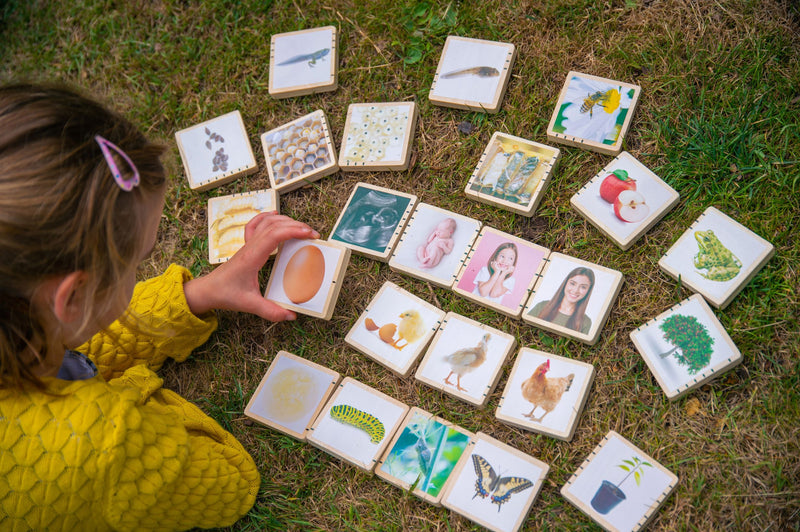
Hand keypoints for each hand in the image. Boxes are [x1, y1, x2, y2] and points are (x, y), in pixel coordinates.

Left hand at [184, 212, 319, 320]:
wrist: (208, 290)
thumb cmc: (226, 294)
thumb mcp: (249, 304)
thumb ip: (270, 311)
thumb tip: (291, 315)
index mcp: (252, 257)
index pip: (274, 235)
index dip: (293, 231)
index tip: (309, 234)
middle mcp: (250, 247)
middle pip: (274, 225)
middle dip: (296, 226)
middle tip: (313, 234)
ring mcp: (248, 245)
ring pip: (267, 222)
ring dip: (285, 221)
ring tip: (301, 227)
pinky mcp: (247, 246)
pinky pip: (256, 225)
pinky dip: (267, 217)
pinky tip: (275, 215)